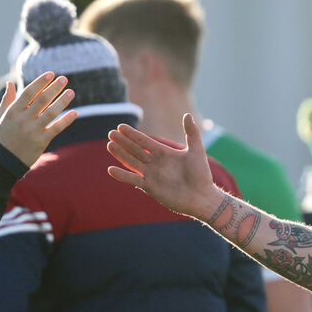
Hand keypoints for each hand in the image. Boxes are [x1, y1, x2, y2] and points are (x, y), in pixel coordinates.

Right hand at [0, 72, 76, 166]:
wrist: (4, 161)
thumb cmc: (3, 136)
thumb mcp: (1, 117)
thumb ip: (7, 100)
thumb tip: (11, 83)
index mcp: (12, 112)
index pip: (28, 93)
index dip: (40, 82)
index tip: (50, 74)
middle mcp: (22, 120)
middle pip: (41, 100)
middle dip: (53, 88)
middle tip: (64, 79)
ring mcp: (32, 131)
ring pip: (50, 113)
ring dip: (62, 101)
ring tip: (71, 92)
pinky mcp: (41, 142)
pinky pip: (56, 129)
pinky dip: (65, 120)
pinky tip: (74, 112)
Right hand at [106, 113, 221, 218]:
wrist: (202, 197)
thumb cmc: (201, 175)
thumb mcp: (196, 151)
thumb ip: (192, 133)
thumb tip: (187, 114)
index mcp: (165, 153)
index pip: (145, 141)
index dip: (133, 134)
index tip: (121, 126)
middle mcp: (156, 163)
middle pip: (135, 150)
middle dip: (123, 142)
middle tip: (110, 133)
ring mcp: (152, 175)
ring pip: (132, 163)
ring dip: (120, 155)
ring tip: (109, 145)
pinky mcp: (150, 188)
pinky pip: (133, 180)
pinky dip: (122, 175)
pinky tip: (111, 169)